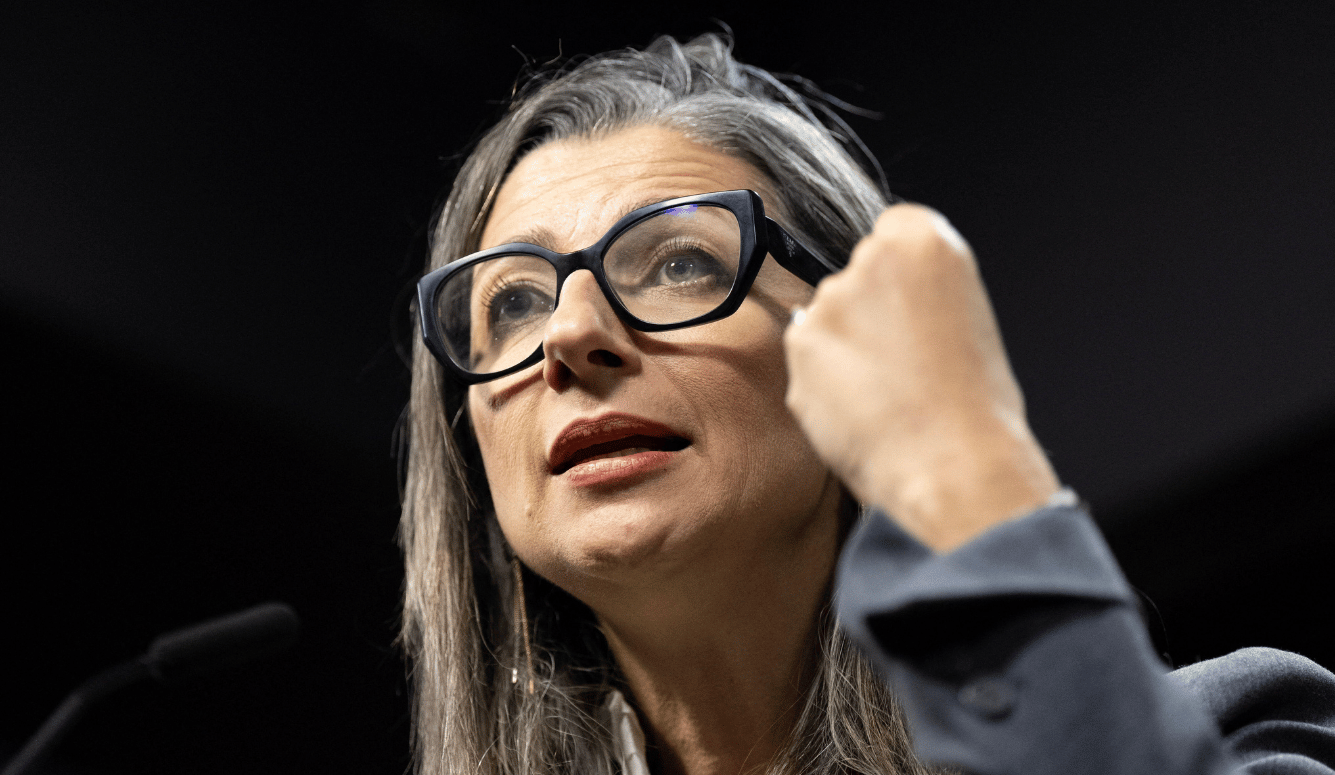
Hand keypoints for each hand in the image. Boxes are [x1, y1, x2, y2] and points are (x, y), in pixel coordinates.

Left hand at [783, 204, 1060, 551]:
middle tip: (902, 364)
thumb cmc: (973, 406)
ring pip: (826, 319)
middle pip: (854, 278)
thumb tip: (880, 307)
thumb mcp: (966, 320)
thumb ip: (919, 294)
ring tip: (885, 396)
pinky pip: (807, 358)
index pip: (891, 233)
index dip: (899, 278)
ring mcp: (831, 300)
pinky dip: (823, 382)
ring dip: (843, 350)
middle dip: (866, 314)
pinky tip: (859, 410)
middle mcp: (872, 257)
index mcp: (926, 240)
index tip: (911, 309)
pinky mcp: (801, 342)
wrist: (951, 464)